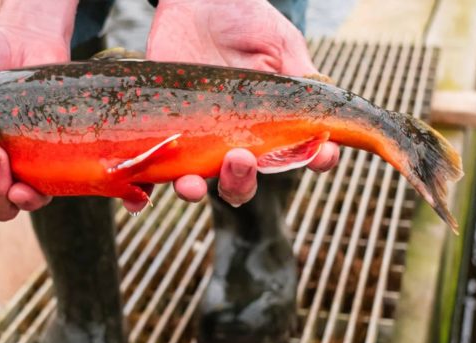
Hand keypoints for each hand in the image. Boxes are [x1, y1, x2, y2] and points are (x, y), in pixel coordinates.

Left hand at [145, 0, 339, 206]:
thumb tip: (324, 115)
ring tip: (195, 183)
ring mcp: (198, 136)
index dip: (313, 160)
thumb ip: (300, 80)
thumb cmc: (245, 20)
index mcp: (270, 124)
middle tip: (242, 158)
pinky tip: (150, 189)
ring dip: (197, 188)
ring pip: (199, 181)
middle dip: (242, 180)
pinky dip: (151, 184)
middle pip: (242, 180)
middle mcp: (235, 137)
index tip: (321, 155)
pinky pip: (156, 165)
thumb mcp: (280, 45)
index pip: (296, 154)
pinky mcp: (163, 128)